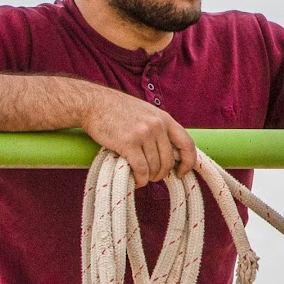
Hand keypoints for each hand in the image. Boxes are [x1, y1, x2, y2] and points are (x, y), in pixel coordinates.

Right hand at [83, 89, 197, 187]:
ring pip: (155, 167)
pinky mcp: (129, 143)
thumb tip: (169, 153)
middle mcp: (157, 126)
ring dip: (149, 177)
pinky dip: (140, 179)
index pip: (187, 144)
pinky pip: (141, 169)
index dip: (189, 162)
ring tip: (141, 177)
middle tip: (152, 176)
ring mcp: (144, 134)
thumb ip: (159, 129)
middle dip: (162, 174)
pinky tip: (136, 180)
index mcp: (164, 119)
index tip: (181, 172)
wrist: (94, 104)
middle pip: (169, 161)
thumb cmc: (118, 110)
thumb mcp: (146, 113)